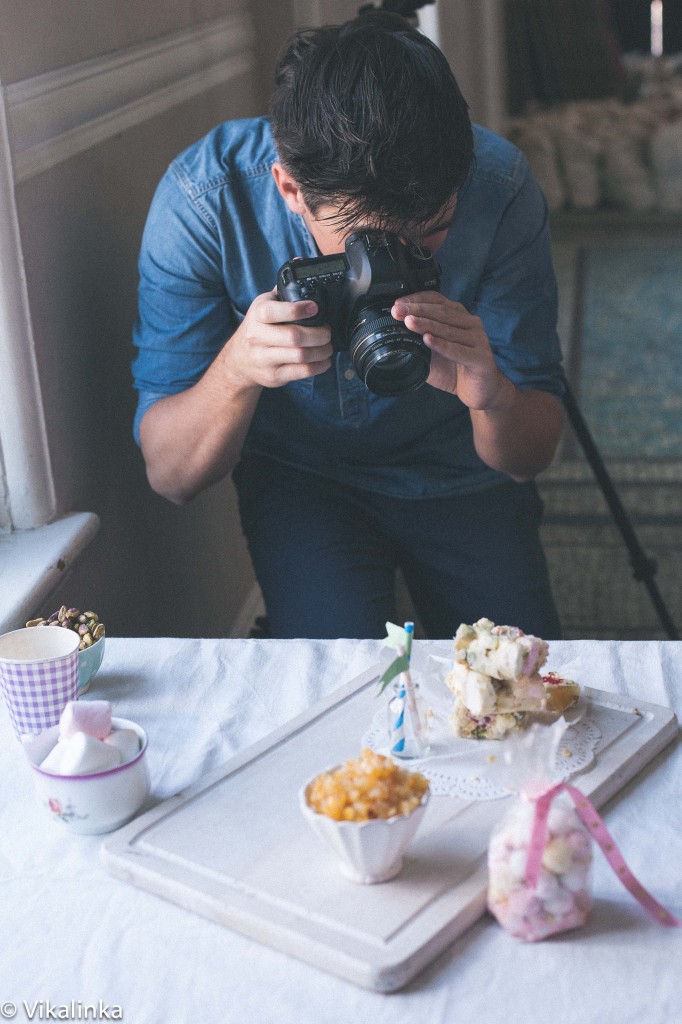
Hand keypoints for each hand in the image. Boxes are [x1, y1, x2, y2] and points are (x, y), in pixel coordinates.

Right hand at [219, 289, 332, 389]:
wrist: (239, 360)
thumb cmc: (258, 328)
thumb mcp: (264, 305)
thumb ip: (282, 289)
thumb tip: (301, 260)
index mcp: (258, 315)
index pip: (274, 312)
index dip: (297, 310)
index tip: (315, 308)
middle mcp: (258, 337)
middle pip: (294, 336)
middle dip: (319, 334)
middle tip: (328, 332)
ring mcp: (265, 358)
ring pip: (300, 355)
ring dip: (321, 351)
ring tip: (328, 346)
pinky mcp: (273, 376)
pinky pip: (301, 372)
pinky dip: (318, 367)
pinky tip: (323, 360)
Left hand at [392, 292, 512, 410]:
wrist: (480, 392)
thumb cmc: (456, 370)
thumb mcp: (432, 354)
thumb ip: (418, 343)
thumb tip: (393, 335)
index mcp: (459, 317)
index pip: (438, 300)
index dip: (417, 300)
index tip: (398, 304)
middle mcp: (471, 324)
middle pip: (441, 311)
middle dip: (417, 310)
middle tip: (397, 312)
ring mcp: (478, 339)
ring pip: (448, 329)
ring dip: (426, 325)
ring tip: (408, 322)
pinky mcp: (481, 357)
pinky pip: (458, 350)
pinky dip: (442, 345)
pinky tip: (427, 340)